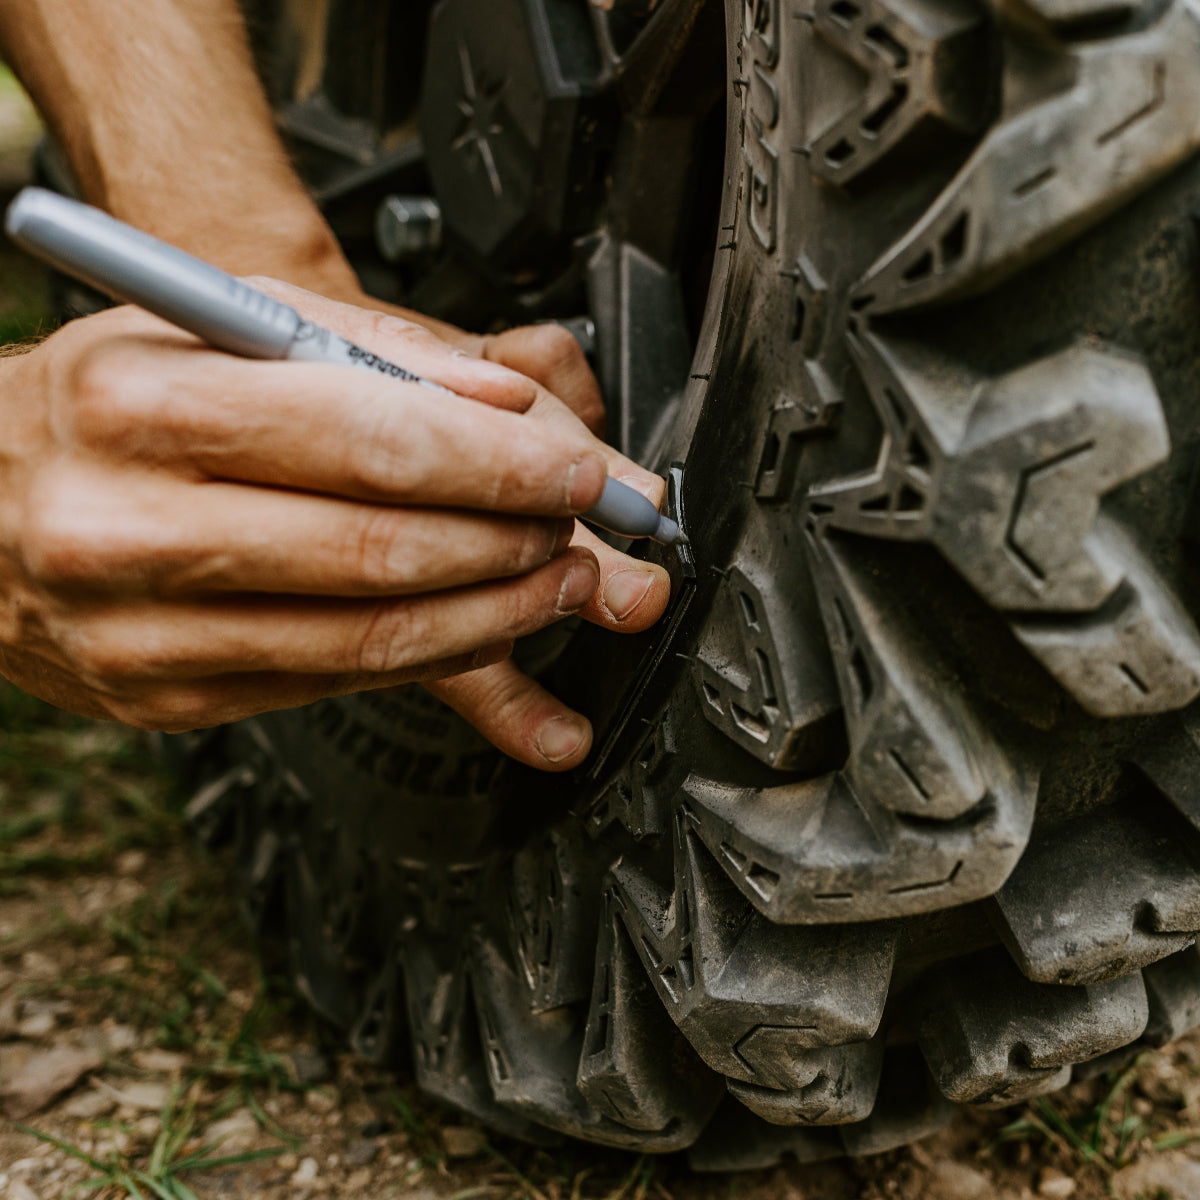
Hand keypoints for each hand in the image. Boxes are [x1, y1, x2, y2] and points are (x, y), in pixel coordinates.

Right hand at [0, 281, 667, 760]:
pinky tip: (483, 620)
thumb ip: (370, 352)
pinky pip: (337, 683)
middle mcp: (126, 525)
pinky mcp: (170, 700)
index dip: (499, 462)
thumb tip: (507, 403)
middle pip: (381, 548)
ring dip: (495, 610)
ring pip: (371, 636)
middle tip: (577, 524)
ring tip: (559, 579)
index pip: (368, 439)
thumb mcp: (216, 326)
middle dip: (512, 540)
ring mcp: (142, 632)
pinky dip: (435, 652)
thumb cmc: (108, 400)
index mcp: (138, 402)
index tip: (576, 469)